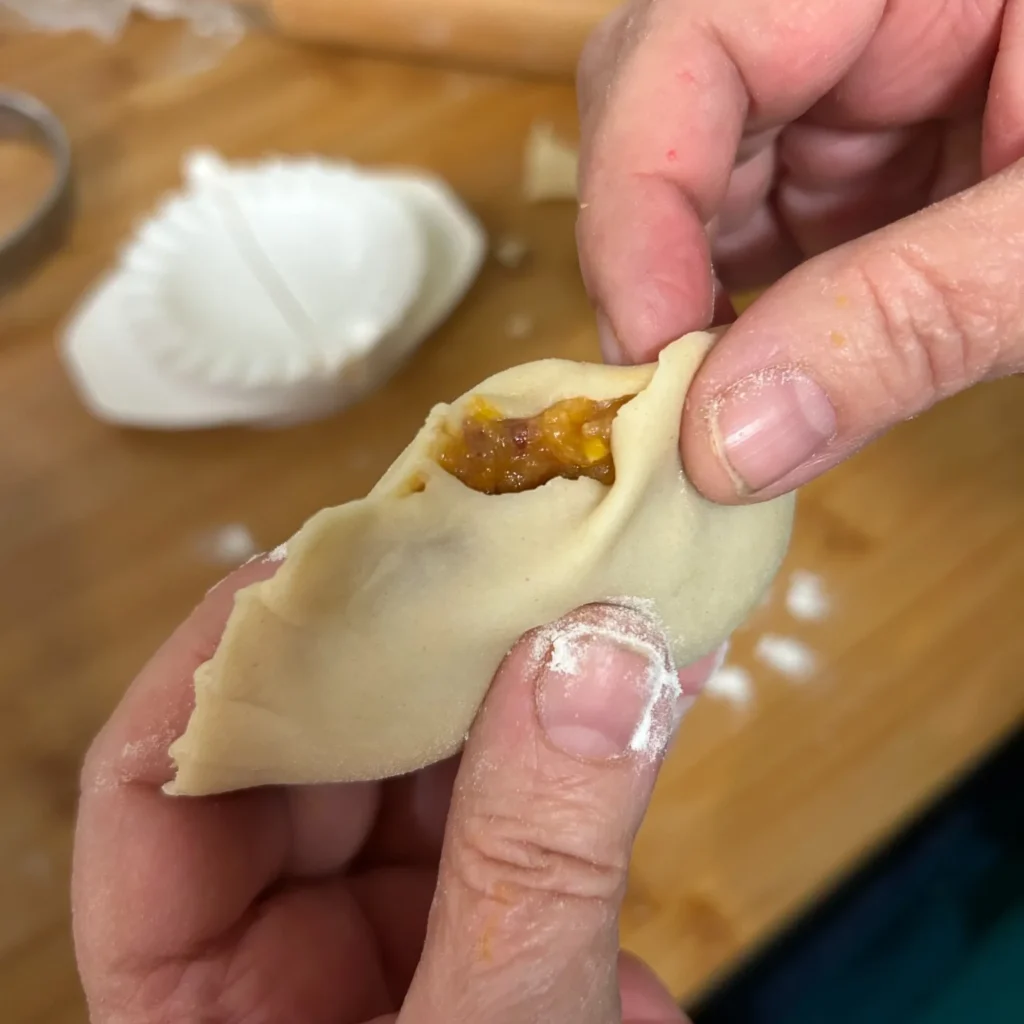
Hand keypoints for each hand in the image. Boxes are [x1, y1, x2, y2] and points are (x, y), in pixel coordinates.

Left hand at [73, 556, 718, 1022]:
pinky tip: (644, 700)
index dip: (227, 656)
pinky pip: (520, 825)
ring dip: (513, 697)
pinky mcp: (489, 944)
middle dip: (410, 653)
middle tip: (497, 551)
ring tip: (590, 606)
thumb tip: (597, 659)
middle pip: (315, 756)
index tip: (332, 555)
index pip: (158, 785)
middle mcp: (279, 960)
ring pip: (431, 777)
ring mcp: (391, 947)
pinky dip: (580, 767)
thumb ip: (537, 870)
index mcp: (194, 1005)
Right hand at [578, 0, 1023, 500]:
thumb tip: (726, 447)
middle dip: (663, 268)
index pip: (689, 40)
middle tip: (683, 409)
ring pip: (707, 184)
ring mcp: (857, 65)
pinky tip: (799, 369)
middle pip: (669, 111)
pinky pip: (770, 223)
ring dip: (714, 306)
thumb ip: (908, 321)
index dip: (638, 201)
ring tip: (749, 402)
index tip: (649, 360)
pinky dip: (769, 313)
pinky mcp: (871, 137)